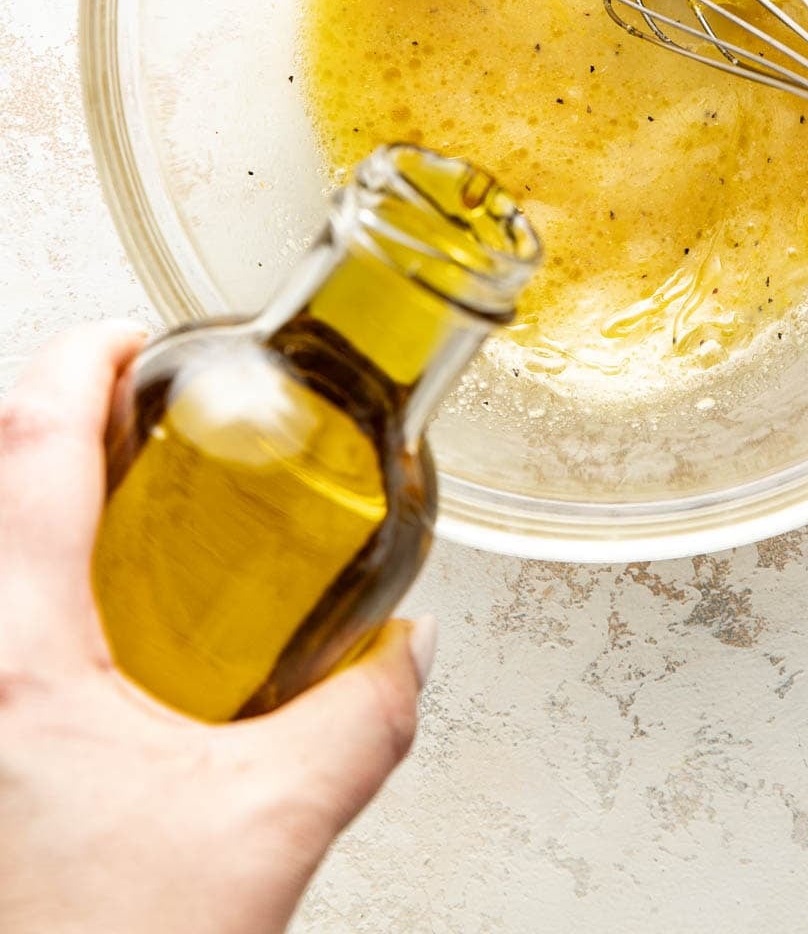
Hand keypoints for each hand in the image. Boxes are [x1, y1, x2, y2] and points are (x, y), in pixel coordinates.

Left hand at [0, 322, 435, 933]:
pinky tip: (102, 630)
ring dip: (47, 498)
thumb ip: (357, 724)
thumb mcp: (262, 832)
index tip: (142, 338)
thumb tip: (405, 656)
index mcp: (15, 650)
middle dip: (66, 418)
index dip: (88, 359)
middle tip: (148, 416)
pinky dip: (37, 576)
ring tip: (131, 512)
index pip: (34, 436)